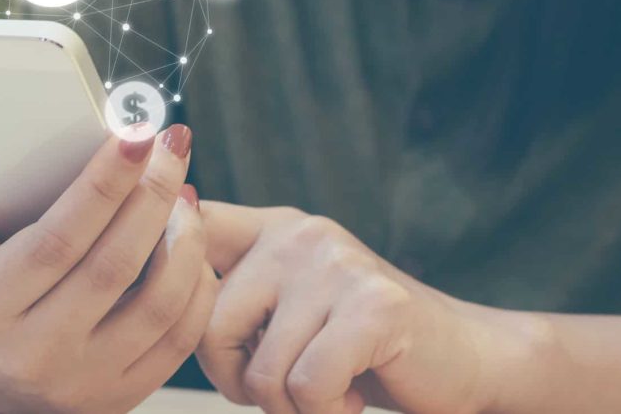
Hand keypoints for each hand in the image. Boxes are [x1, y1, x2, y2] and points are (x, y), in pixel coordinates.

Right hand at [0, 79, 217, 412]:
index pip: (57, 240)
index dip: (103, 184)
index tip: (137, 131)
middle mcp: (34, 352)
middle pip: (113, 267)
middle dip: (153, 195)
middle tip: (173, 141)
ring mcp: (84, 380)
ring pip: (159, 305)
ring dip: (186, 238)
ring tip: (184, 188)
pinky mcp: (124, 396)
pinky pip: (182, 337)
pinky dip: (199, 282)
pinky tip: (193, 238)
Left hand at [197, 202, 544, 413]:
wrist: (461, 361)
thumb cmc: (358, 347)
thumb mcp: (288, 306)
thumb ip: (233, 287)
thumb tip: (159, 268)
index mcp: (272, 229)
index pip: (192, 226)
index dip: (165, 265)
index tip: (167, 298)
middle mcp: (300, 235)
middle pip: (207, 324)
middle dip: (236, 379)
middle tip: (286, 386)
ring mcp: (338, 266)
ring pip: (261, 369)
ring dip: (290, 407)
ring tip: (327, 389)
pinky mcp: (374, 305)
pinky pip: (306, 386)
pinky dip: (327, 413)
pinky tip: (354, 394)